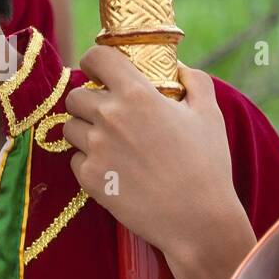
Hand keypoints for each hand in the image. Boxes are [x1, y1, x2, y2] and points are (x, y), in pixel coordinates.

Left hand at [65, 48, 253, 270]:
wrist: (198, 220)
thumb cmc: (207, 165)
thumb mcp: (209, 114)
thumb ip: (194, 81)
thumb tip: (179, 68)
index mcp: (136, 94)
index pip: (95, 58)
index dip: (96, 62)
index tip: (103, 72)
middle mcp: (109, 117)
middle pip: (75, 95)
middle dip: (88, 101)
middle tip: (108, 114)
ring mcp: (95, 149)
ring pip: (70, 127)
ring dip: (84, 131)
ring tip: (111, 143)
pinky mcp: (89, 179)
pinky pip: (75, 160)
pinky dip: (88, 162)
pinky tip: (114, 169)